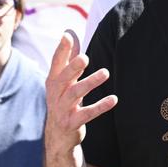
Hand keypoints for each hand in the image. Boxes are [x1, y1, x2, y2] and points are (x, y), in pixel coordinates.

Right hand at [44, 30, 117, 166]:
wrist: (58, 134)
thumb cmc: (63, 99)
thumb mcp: (64, 79)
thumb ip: (68, 57)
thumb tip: (68, 32)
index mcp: (53, 80)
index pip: (56, 62)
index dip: (61, 49)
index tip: (67, 35)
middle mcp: (55, 93)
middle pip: (63, 78)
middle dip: (73, 67)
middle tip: (86, 58)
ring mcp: (62, 109)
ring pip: (75, 94)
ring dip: (90, 83)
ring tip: (105, 73)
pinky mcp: (72, 122)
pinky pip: (86, 114)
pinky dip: (100, 106)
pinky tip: (113, 99)